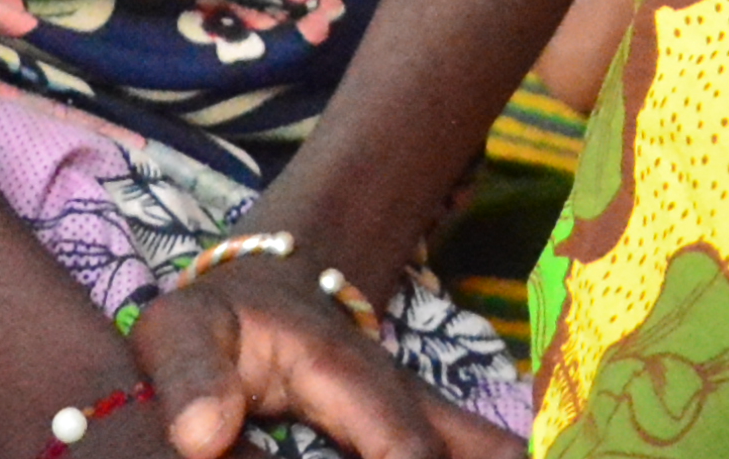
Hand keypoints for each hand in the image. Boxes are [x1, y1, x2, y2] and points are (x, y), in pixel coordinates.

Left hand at [131, 268, 513, 458]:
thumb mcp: (181, 334)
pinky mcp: (408, 424)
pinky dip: (487, 453)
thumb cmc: (214, 319)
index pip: (400, 445)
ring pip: (476, 443)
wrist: (256, 286)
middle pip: (460, 446)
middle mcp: (394, 390)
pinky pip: (464, 445)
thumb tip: (204, 438)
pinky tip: (520, 455)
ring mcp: (410, 406)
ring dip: (494, 453)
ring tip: (547, 458)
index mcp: (345, 371)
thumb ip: (192, 380)